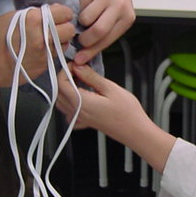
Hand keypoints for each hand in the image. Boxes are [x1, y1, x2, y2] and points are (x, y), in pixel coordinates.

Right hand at [0, 4, 74, 102]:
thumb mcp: (11, 17)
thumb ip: (34, 14)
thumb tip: (52, 11)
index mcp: (34, 19)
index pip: (64, 12)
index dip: (62, 14)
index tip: (58, 16)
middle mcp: (43, 36)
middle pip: (70, 29)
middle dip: (65, 28)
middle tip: (56, 28)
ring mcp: (45, 53)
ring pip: (65, 44)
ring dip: (60, 41)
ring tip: (47, 40)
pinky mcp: (44, 66)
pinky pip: (57, 56)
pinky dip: (53, 52)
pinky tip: (41, 50)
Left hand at [57, 64, 174, 171]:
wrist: (135, 131)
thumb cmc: (127, 113)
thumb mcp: (110, 88)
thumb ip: (91, 77)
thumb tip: (78, 67)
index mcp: (81, 102)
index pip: (61, 83)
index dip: (65, 70)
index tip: (76, 65)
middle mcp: (77, 112)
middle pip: (59, 92)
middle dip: (65, 78)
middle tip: (79, 70)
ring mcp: (80, 119)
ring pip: (62, 102)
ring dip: (67, 89)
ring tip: (81, 80)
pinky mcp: (85, 123)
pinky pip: (69, 112)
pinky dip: (70, 103)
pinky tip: (81, 97)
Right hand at [75, 0, 135, 63]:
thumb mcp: (117, 17)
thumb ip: (105, 34)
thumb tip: (85, 54)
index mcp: (126, 19)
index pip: (107, 40)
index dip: (91, 52)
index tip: (80, 59)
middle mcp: (119, 7)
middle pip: (98, 31)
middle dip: (85, 40)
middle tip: (80, 39)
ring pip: (86, 18)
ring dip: (81, 23)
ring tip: (86, 19)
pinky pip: (80, 5)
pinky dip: (80, 9)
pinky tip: (87, 4)